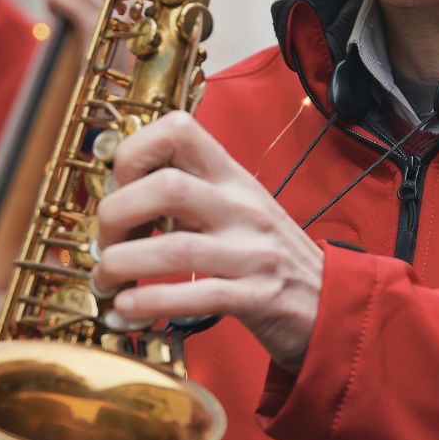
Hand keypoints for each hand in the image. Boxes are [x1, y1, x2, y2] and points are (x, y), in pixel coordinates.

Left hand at [97, 110, 323, 371]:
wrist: (334, 304)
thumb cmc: (272, 260)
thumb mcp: (239, 210)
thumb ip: (192, 195)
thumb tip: (121, 198)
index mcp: (234, 179)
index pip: (179, 129)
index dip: (134, 152)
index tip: (119, 187)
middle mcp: (243, 208)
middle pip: (166, 187)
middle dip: (116, 215)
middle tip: (104, 244)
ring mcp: (253, 253)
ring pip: (175, 246)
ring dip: (123, 264)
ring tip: (107, 281)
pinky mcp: (258, 298)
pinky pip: (196, 295)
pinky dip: (150, 302)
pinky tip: (129, 310)